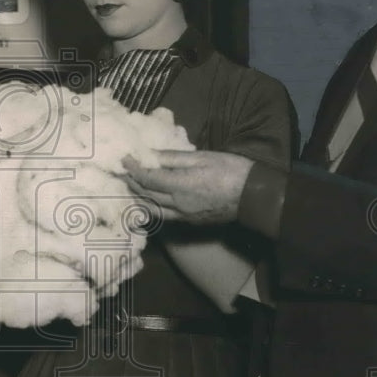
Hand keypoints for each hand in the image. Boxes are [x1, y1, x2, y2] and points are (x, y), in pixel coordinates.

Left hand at [123, 150, 253, 225]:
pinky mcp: (190, 221)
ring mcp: (184, 215)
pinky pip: (165, 216)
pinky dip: (152, 208)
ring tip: (131, 187)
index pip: (147, 178)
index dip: (133, 169)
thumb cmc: (231, 170)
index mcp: (180, 185)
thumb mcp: (202, 157)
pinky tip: (150, 201)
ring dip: (139, 198)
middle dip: (132, 183)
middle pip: (146, 195)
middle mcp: (178, 204)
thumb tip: (151, 155)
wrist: (254, 196)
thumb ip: (174, 158)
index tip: (125, 159)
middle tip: (122, 172)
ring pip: (153, 210)